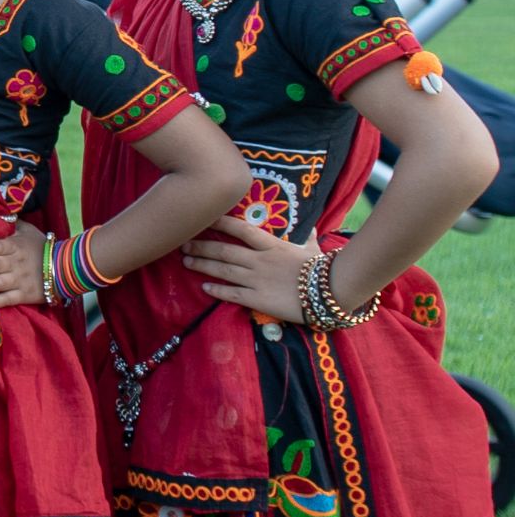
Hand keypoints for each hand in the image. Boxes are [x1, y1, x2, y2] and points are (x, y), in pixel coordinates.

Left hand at [183, 214, 317, 321]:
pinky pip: (232, 294)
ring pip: (223, 270)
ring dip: (202, 265)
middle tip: (182, 243)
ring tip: (186, 261)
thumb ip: (308, 238)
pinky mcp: (258, 299)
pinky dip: (216, 290)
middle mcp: (259, 260)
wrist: (333, 292)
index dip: (221, 222)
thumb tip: (313, 225)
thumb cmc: (324, 269)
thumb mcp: (314, 249)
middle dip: (201, 246)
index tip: (204, 217)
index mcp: (272, 245)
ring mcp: (257, 279)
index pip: (241, 229)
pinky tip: (204, 288)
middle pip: (224, 250)